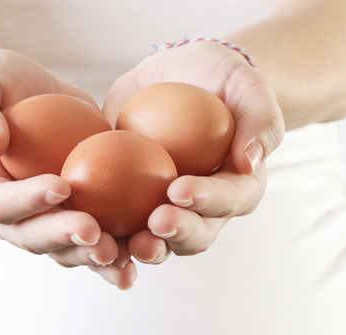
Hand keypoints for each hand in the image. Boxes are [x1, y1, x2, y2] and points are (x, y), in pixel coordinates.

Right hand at [0, 49, 136, 288]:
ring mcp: (42, 221)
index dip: (27, 201)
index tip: (61, 186)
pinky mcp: (74, 215)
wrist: (20, 95)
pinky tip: (146, 251)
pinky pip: (95, 238)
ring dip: (92, 257)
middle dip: (64, 238)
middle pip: (32, 237)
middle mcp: (7, 217)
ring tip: (121, 258)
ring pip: (66, 249)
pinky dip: (119, 250)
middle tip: (94, 232)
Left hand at [103, 40, 284, 263]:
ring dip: (143, 248)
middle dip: (176, 235)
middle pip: (196, 234)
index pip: (227, 200)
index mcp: (238, 188)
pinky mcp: (131, 203)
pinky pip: (119, 225)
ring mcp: (167, 210)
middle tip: (154, 223)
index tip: (179, 190)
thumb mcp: (247, 86)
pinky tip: (85, 230)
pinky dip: (106, 234)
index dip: (206, 201)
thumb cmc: (221, 78)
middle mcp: (205, 210)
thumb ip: (260, 120)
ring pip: (158, 241)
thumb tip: (249, 162)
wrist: (180, 75)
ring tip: (123, 245)